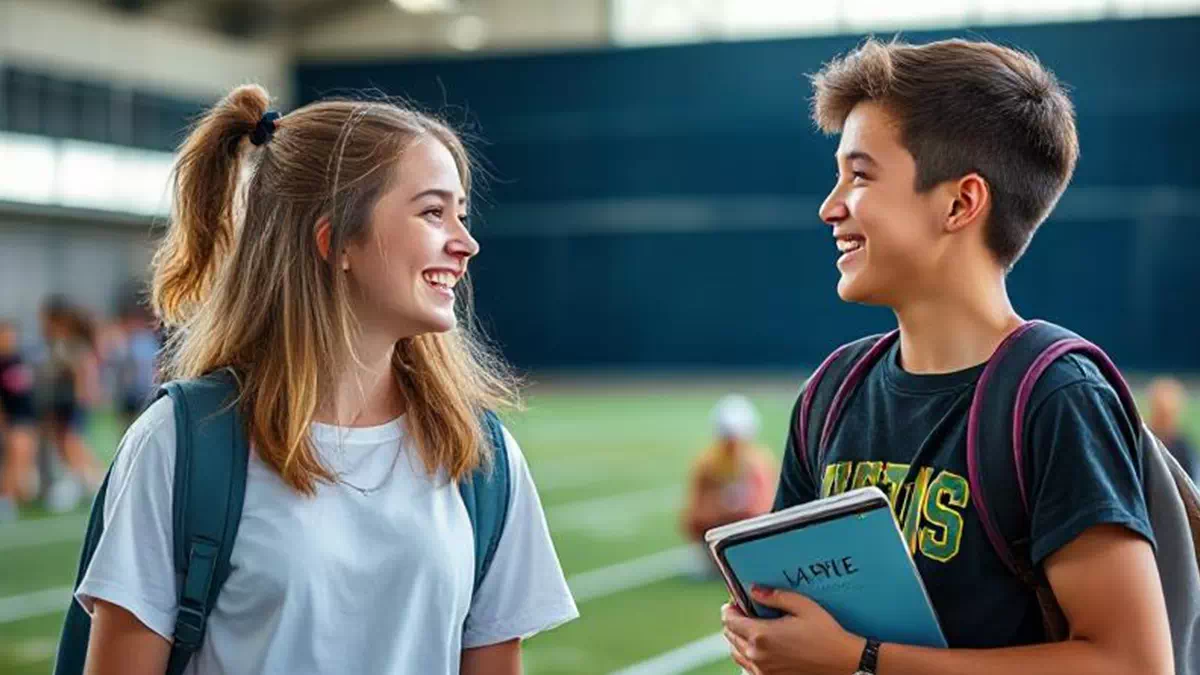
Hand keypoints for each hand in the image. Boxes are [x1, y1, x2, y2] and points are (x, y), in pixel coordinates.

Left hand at [721, 586, 864, 674]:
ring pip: (735, 653)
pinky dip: (747, 657)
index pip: (729, 619)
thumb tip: (754, 590)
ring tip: (752, 629)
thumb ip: (775, 596)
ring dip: (738, 639)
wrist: (844, 663)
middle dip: (734, 621)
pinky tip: (760, 649)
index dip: (730, 607)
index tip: (736, 602)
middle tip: (746, 612)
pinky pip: (747, 668)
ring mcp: (762, 670)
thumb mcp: (803, 606)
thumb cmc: (826, 634)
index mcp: (761, 635)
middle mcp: (757, 655)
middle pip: (729, 635)